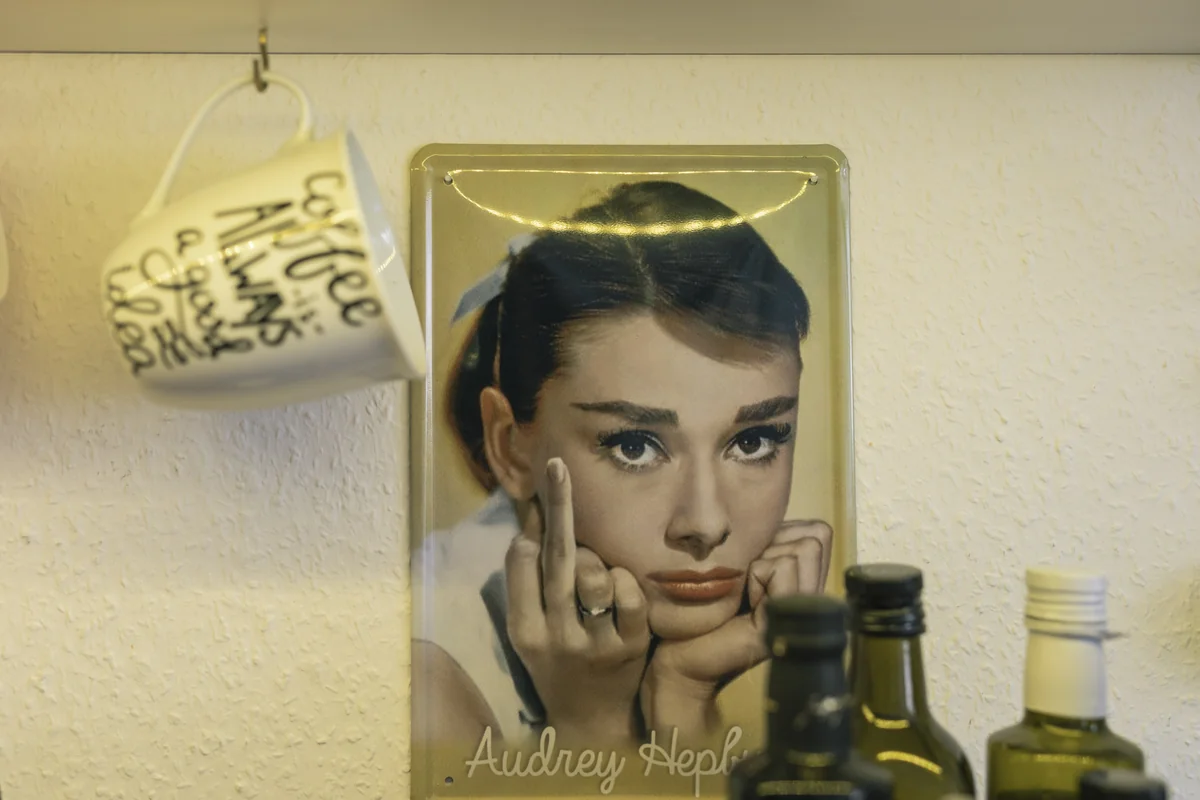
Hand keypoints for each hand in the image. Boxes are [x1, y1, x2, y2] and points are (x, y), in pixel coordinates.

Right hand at [504, 457, 651, 745]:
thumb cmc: (559, 662)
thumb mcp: (532, 628)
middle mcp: (556, 637)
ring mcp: (595, 643)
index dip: (533, 525)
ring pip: (595, 574)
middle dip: (558, 507)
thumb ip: (530, 579)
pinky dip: (625, 580)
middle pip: (557, 560)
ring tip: (596, 569)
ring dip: (597, 559)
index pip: (521, 563)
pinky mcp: (631, 647)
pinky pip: (630, 594)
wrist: (592, 723)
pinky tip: (620, 584)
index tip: (539, 492)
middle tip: (558, 466)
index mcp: (524, 631)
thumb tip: (534, 516)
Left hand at [639, 519, 832, 742]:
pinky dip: (756, 575)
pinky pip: (783, 568)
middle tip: (749, 580)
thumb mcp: (745, 563)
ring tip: (746, 592)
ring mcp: (802, 614)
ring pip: (803, 550)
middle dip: (774, 545)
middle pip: (815, 538)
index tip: (753, 564)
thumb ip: (770, 542)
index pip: (819, 533)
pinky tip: (744, 601)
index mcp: (805, 582)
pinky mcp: (786, 623)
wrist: (681, 650)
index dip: (782, 535)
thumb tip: (785, 519)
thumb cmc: (708, 602)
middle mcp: (811, 598)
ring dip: (763, 560)